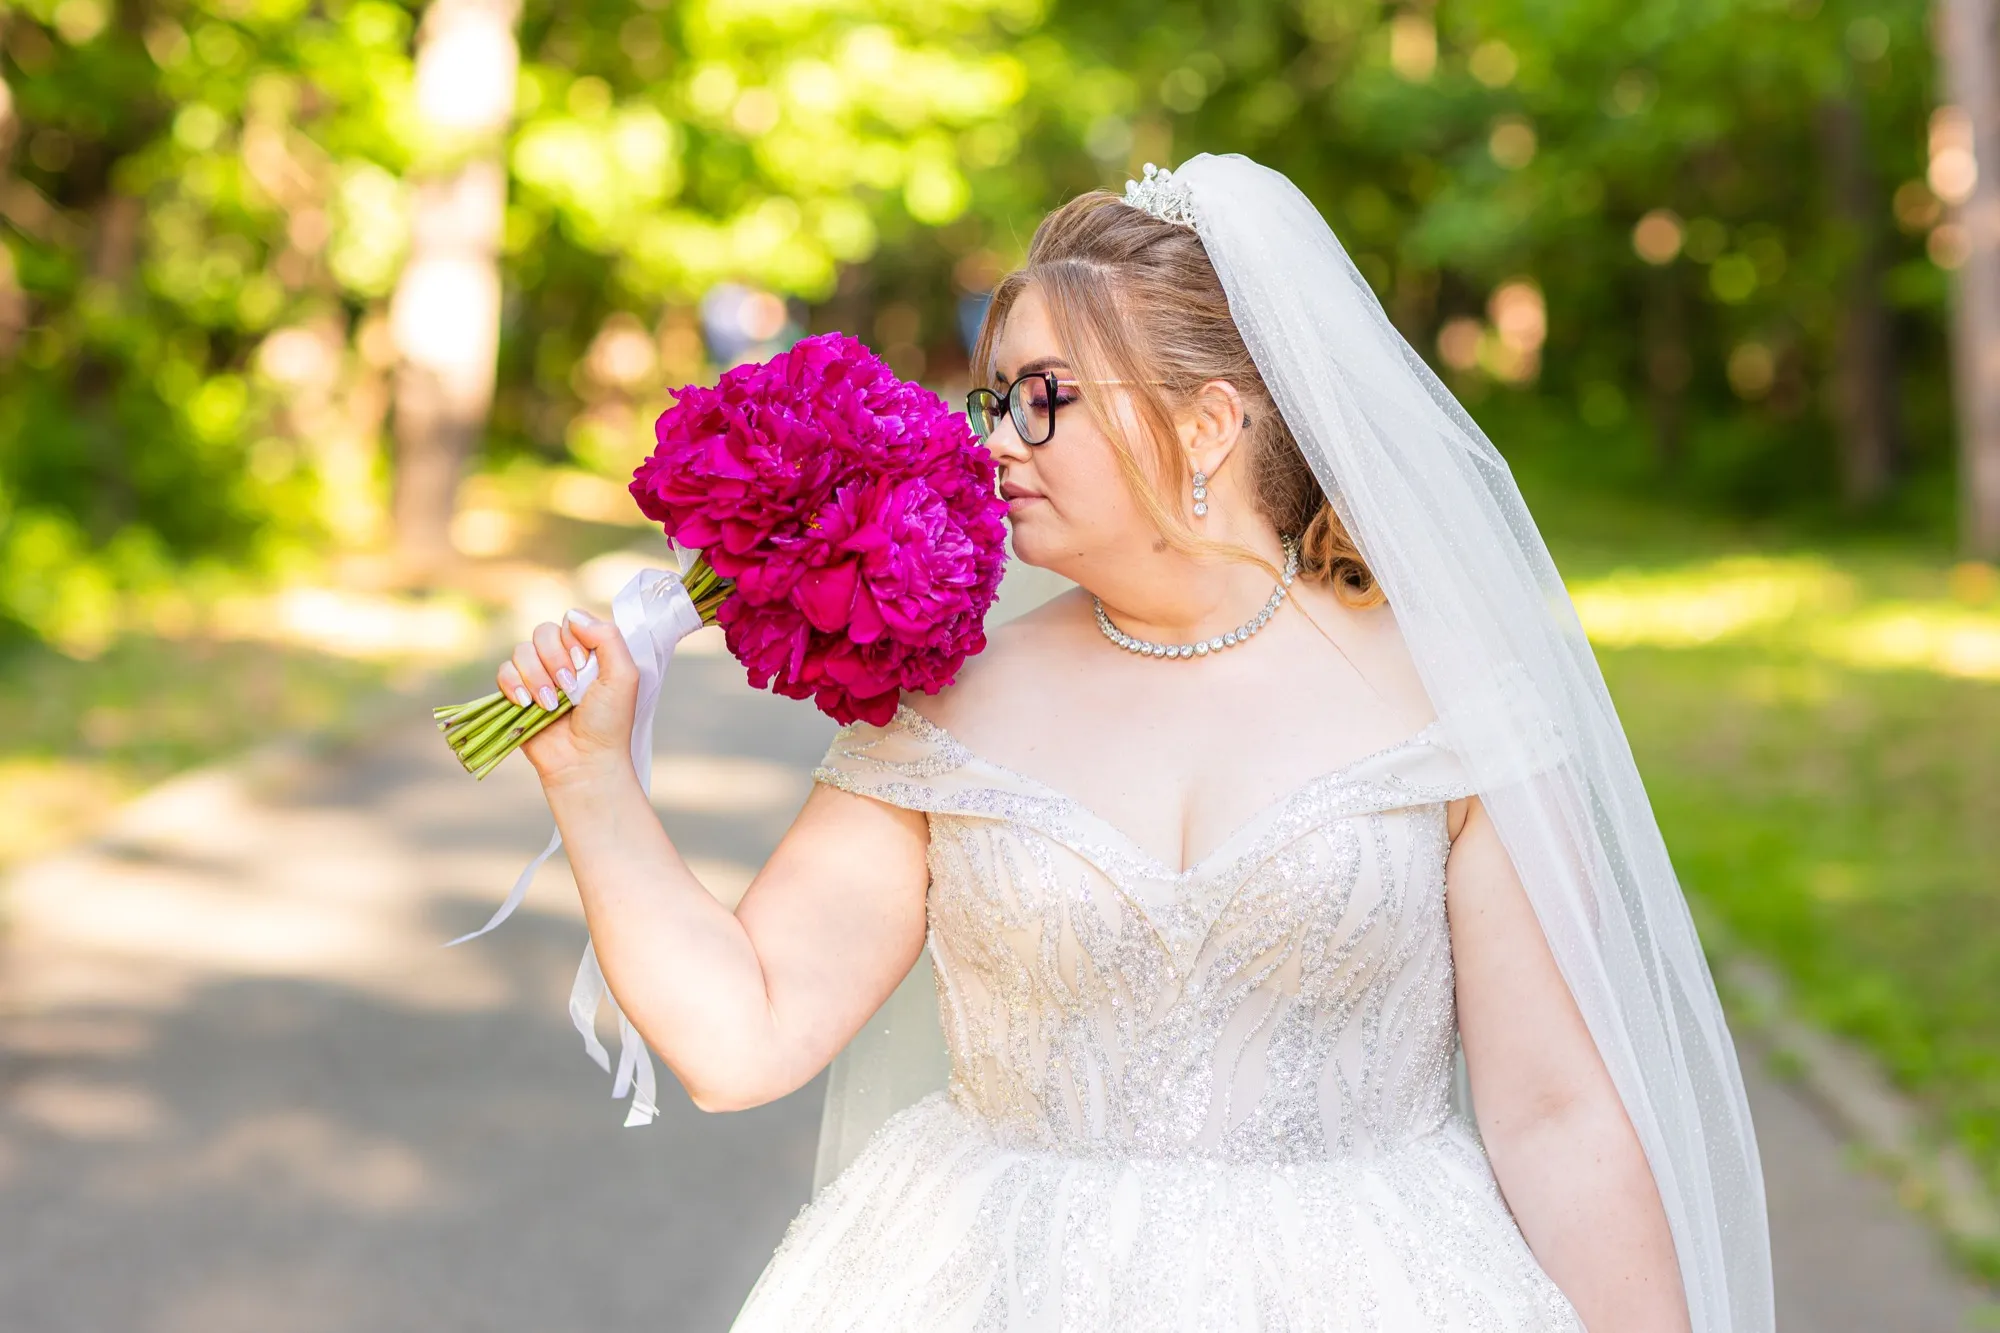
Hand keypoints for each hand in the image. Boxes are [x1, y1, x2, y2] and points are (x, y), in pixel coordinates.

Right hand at [495, 609, 640, 786]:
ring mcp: (538, 676)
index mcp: (588, 652)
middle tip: (569, 687)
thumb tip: (573, 615)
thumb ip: (608, 638)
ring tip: (550, 704)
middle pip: (543, 632)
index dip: (572, 640)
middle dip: (553, 659)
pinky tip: (526, 703)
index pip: (570, 622)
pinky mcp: (516, 694)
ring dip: (536, 676)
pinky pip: (503, 671)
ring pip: (521, 651)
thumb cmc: (609, 722)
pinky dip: (513, 685)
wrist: (584, 761)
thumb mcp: (623, 676)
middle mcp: (562, 660)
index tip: (582, 665)